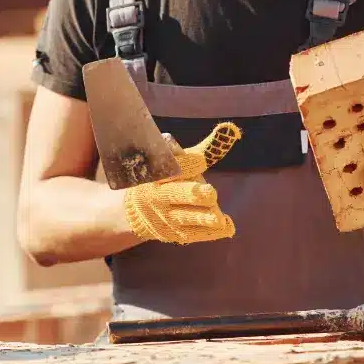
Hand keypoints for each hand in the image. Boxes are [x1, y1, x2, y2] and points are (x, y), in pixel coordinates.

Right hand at [123, 122, 241, 243]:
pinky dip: (211, 231)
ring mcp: (166, 217)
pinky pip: (194, 233)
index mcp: (156, 173)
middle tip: (209, 193)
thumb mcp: (170, 160)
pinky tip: (227, 227)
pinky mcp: (174, 233)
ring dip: (203, 217)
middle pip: (176, 194)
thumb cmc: (161, 178)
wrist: (134, 211)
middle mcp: (159, 195)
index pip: (172, 167)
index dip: (187, 164)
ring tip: (219, 218)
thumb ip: (195, 149)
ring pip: (186, 217)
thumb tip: (228, 129)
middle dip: (193, 194)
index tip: (202, 161)